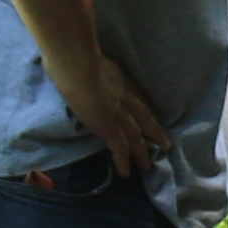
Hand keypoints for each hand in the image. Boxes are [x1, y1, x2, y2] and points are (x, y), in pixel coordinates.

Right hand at [55, 40, 162, 176]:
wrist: (76, 63)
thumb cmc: (72, 54)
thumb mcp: (81, 57)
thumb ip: (77, 61)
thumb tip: (62, 62)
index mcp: (114, 77)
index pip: (130, 94)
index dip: (137, 105)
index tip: (145, 114)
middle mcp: (121, 95)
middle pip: (142, 116)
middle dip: (152, 131)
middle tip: (165, 143)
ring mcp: (117, 112)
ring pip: (135, 136)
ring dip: (141, 152)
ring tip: (148, 166)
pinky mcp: (109, 127)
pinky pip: (120, 147)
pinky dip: (123, 160)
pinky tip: (126, 173)